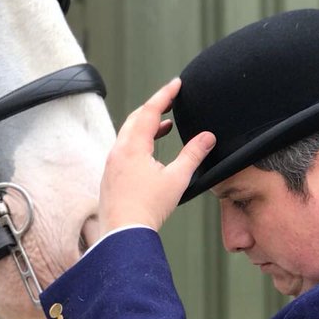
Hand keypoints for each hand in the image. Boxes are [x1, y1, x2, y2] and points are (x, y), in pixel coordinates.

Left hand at [97, 77, 215, 235]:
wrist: (122, 234)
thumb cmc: (148, 208)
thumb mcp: (177, 179)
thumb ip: (193, 155)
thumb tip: (208, 137)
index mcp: (133, 146)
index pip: (150, 111)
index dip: (165, 95)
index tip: (177, 83)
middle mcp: (118, 151)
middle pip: (136, 118)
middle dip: (155, 107)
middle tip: (171, 100)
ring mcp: (111, 164)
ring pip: (128, 134)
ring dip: (147, 125)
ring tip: (166, 125)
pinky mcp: (110, 176)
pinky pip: (124, 149)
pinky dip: (138, 141)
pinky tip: (150, 152)